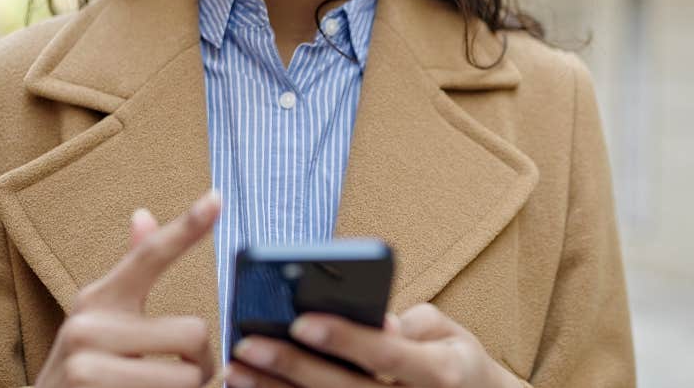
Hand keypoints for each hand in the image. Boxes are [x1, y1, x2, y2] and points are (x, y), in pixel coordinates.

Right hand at [35, 190, 221, 387]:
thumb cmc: (83, 370)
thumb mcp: (98, 319)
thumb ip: (130, 274)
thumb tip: (143, 214)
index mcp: (99, 298)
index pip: (149, 255)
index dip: (187, 228)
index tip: (217, 197)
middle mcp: (88, 325)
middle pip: (193, 333)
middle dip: (199, 363)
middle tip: (183, 374)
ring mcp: (87, 365)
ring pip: (187, 377)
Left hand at [225, 302, 520, 387]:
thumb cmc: (457, 363)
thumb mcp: (451, 335)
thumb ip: (409, 325)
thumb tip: (369, 323)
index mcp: (442, 373)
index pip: (386, 354)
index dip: (344, 338)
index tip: (300, 320)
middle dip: (293, 367)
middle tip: (247, 344)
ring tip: (236, 371)